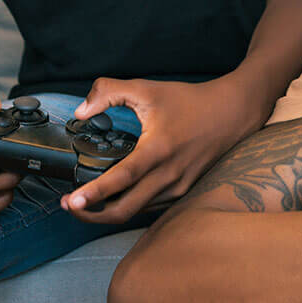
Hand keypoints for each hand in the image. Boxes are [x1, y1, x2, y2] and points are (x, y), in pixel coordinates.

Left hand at [62, 78, 257, 224]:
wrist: (232, 113)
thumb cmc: (189, 101)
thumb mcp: (147, 88)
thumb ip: (109, 92)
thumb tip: (81, 111)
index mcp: (158, 149)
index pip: (122, 178)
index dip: (95, 193)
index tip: (72, 201)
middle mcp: (169, 175)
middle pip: (125, 209)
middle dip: (92, 214)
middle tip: (69, 207)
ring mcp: (178, 187)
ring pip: (136, 212)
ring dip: (108, 212)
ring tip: (84, 204)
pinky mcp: (183, 192)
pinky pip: (149, 207)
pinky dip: (128, 206)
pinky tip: (113, 199)